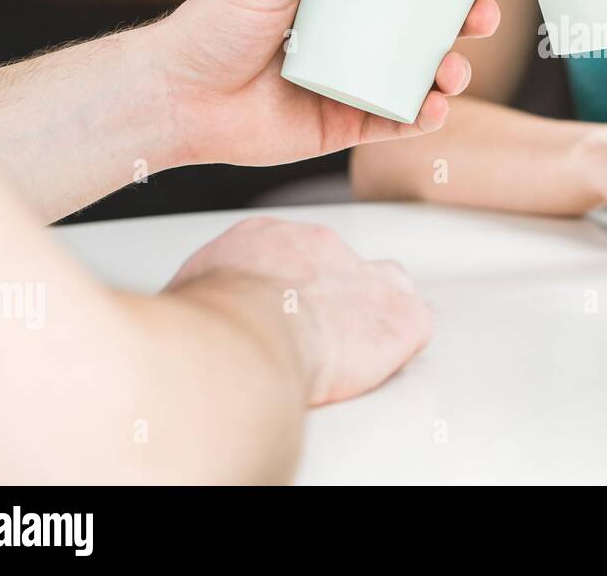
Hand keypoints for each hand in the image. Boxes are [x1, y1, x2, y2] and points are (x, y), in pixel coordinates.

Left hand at [150, 0, 508, 166]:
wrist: (176, 98)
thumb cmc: (212, 29)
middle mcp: (357, 38)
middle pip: (429, 27)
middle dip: (468, 21)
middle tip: (483, 13)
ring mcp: (356, 82)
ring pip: (422, 76)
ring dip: (455, 72)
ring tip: (455, 71)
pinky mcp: (346, 124)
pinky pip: (397, 123)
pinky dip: (424, 117)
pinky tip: (436, 107)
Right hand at [166, 216, 431, 405]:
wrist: (249, 337)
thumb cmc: (211, 324)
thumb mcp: (190, 291)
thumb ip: (209, 292)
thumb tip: (196, 316)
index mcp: (272, 238)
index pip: (294, 254)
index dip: (291, 288)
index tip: (280, 313)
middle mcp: (325, 247)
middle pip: (340, 268)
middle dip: (330, 301)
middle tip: (311, 339)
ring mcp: (367, 278)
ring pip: (387, 287)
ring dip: (372, 316)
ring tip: (349, 352)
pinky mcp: (400, 318)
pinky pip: (415, 326)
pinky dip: (401, 347)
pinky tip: (378, 367)